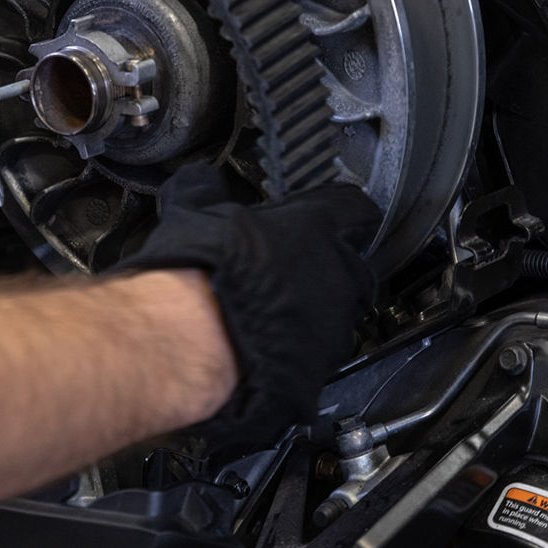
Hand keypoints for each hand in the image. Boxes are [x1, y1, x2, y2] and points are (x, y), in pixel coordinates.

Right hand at [112, 162, 380, 456]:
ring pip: (338, 317)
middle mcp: (337, 273)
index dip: (342, 214)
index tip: (335, 218)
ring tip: (273, 319)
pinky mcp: (322, 367)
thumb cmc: (204, 274)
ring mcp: (334, 324)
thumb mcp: (194, 212)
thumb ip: (204, 190)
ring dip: (313, 317)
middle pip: (353, 267)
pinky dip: (298, 355)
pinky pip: (319, 358)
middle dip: (329, 273)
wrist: (196, 337)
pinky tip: (267, 352)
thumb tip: (199, 179)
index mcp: (313, 227)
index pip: (353, 208)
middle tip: (290, 275)